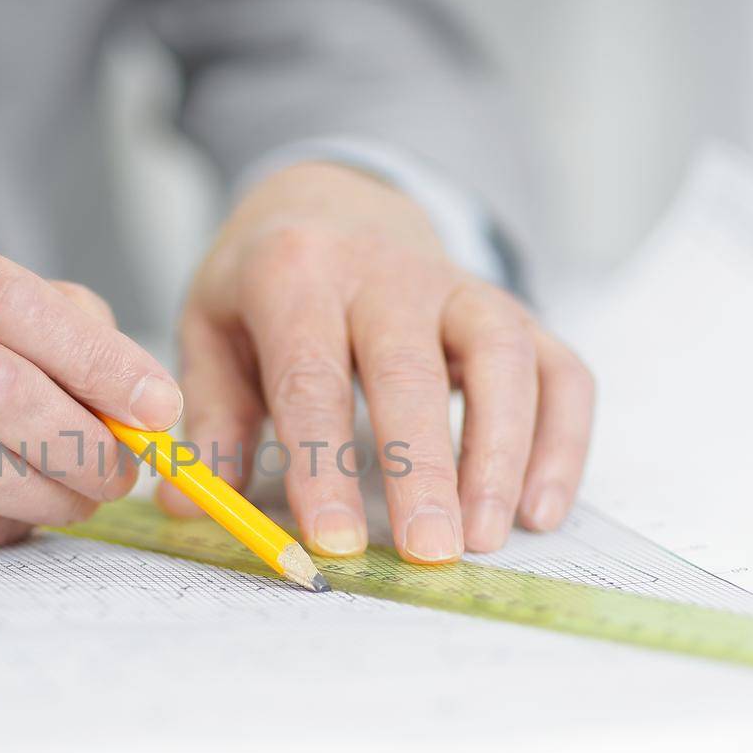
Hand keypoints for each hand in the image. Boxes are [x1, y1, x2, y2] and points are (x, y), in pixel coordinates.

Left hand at [160, 162, 592, 560]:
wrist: (333, 200)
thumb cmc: (269, 283)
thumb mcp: (214, 330)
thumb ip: (210, 417)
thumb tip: (191, 507)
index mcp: (297, 272)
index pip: (312, 375)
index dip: (324, 463)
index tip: (334, 541)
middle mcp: (386, 272)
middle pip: (412, 369)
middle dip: (422, 467)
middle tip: (427, 552)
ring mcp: (460, 287)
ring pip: (504, 357)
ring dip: (502, 453)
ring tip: (486, 537)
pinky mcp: (513, 309)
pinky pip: (558, 368)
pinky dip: (561, 440)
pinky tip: (540, 509)